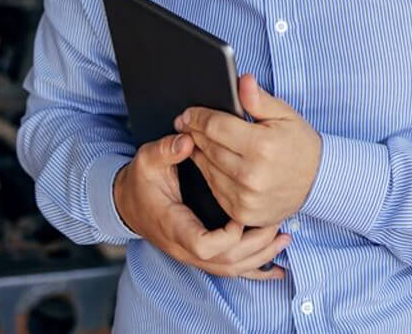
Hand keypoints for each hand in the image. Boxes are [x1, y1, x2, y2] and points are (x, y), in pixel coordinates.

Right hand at [113, 133, 289, 279]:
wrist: (128, 202)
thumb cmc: (141, 181)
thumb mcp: (148, 160)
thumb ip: (166, 150)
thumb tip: (187, 141)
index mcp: (174, 226)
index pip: (204, 247)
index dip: (227, 236)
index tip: (240, 216)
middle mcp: (185, 247)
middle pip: (225, 263)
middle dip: (255, 246)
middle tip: (277, 224)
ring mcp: (193, 255)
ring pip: (231, 270)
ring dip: (260, 256)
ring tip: (284, 237)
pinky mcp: (201, 255)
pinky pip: (230, 271)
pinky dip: (255, 271)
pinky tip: (277, 270)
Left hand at [177, 74, 322, 228]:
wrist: (317, 182)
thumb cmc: (300, 145)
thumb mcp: (285, 115)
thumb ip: (259, 100)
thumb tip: (243, 81)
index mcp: (263, 146)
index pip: (215, 126)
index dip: (198, 117)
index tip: (189, 113)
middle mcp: (252, 174)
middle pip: (207, 147)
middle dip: (195, 132)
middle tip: (187, 123)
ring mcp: (246, 197)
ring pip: (206, 168)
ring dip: (199, 152)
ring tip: (200, 140)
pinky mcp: (242, 212)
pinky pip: (214, 188)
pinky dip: (210, 173)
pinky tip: (213, 162)